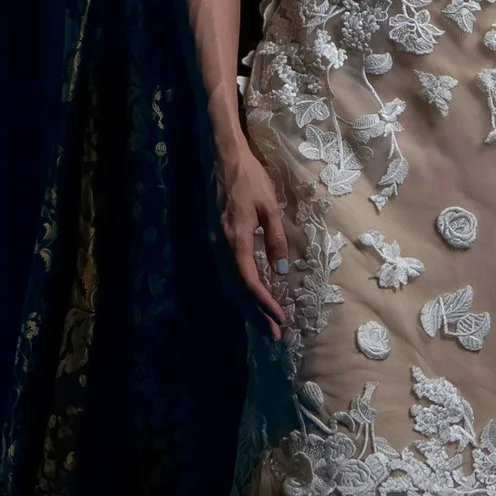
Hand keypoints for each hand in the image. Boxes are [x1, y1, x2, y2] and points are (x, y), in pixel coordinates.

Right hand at [215, 142, 292, 338]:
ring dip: (248, 307)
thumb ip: (275, 240)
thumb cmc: (250, 179)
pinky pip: (227, 274)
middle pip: (237, 290)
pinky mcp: (215, 242)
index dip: (264, 303)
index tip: (280, 319)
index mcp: (235, 239)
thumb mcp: (270, 208)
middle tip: (274, 335)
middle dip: (256, 314)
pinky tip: (251, 300)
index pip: (248, 281)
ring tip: (265, 325)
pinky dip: (240, 292)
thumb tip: (281, 272)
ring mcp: (214, 245)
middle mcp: (220, 247)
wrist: (222, 159)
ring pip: (230, 285)